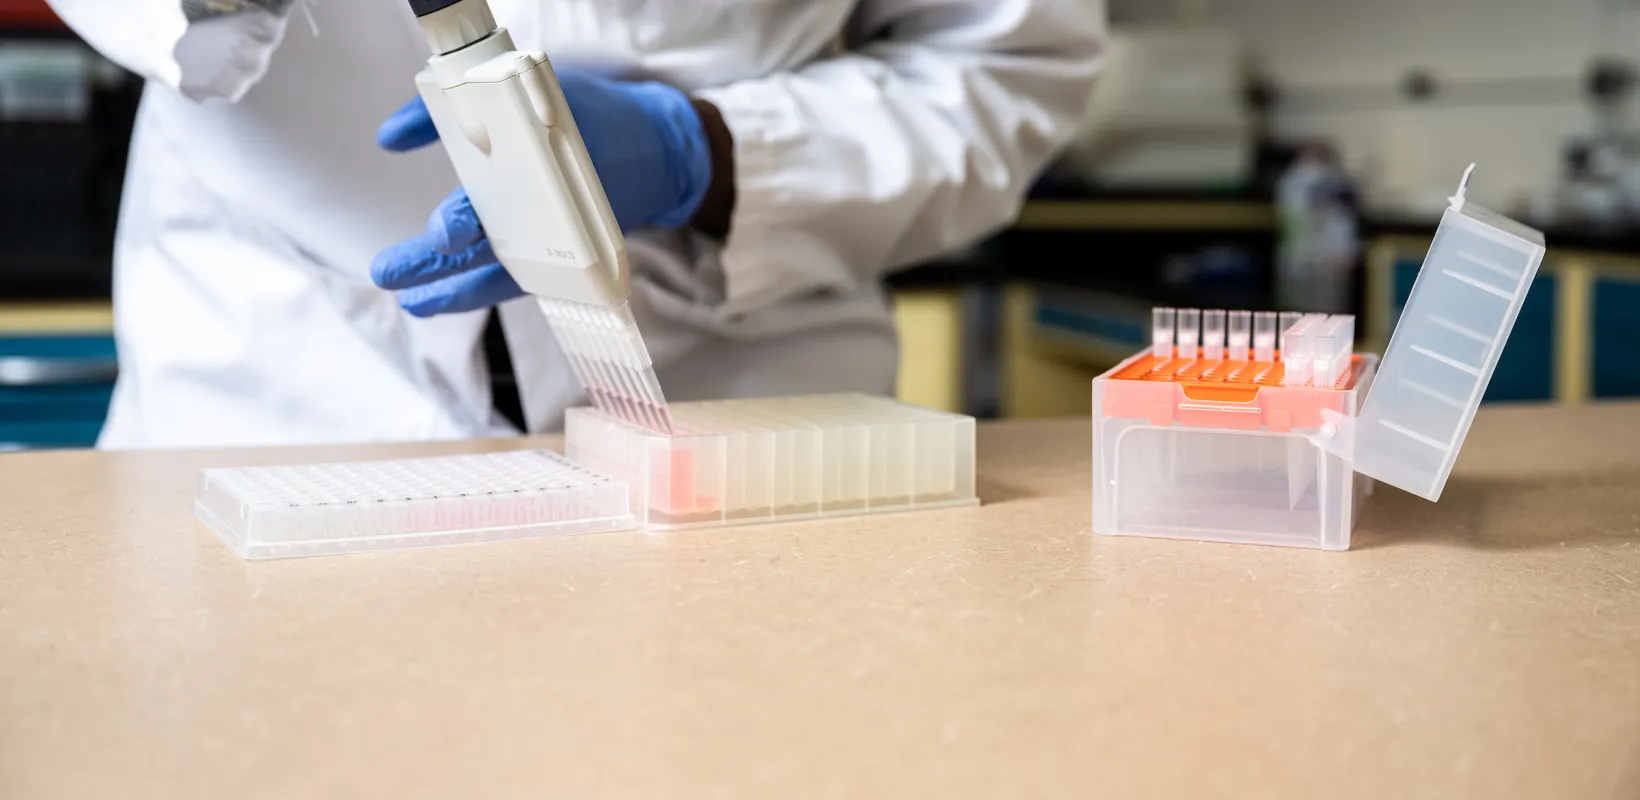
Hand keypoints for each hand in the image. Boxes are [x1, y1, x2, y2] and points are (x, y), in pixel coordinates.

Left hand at [370, 68, 713, 316]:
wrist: (657, 150)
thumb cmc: (591, 114)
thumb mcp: (529, 89)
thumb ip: (453, 112)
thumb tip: (389, 139)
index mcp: (557, 173)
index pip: (508, 203)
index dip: (469, 222)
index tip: (442, 235)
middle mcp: (562, 218)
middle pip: (493, 250)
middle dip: (440, 266)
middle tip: (392, 274)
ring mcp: (566, 245)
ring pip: (503, 278)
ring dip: (452, 291)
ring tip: (411, 301)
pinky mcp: (566, 259)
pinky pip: (517, 281)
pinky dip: (475, 289)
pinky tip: (435, 297)